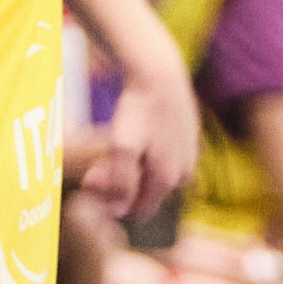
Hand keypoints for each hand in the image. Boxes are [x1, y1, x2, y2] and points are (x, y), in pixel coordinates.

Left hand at [86, 48, 196, 219]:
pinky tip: (137, 135)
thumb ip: (121, 183)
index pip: (140, 211)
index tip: (92, 181)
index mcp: (168, 180)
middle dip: (123, 186)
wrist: (159, 73)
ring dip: (136, 170)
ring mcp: (189, 154)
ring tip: (117, 149)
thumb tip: (117, 211)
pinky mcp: (189, 137)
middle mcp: (184, 173)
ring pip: (157, 175)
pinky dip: (149, 153)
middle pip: (149, 193)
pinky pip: (167, 156)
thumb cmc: (138, 109)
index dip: (113, 203)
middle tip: (98, 166)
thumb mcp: (123, 148)